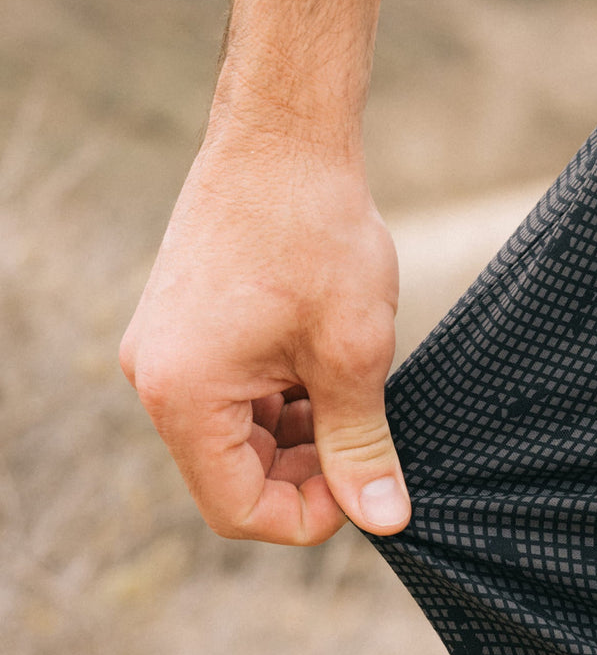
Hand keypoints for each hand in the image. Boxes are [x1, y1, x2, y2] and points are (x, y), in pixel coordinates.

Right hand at [119, 133, 410, 545]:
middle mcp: (156, 379)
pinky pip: (229, 396)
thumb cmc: (316, 232)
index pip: (238, 508)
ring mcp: (164, 351)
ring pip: (235, 438)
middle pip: (233, 476)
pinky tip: (324, 368)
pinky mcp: (183, 330)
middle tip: (367, 442)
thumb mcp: (353, 353)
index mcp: (184, 395)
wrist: (284, 135)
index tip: (363, 487)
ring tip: (351, 392)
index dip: (308, 517)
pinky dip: (279, 401)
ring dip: (297, 435)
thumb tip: (383, 519)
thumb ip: (362, 445)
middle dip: (305, 473)